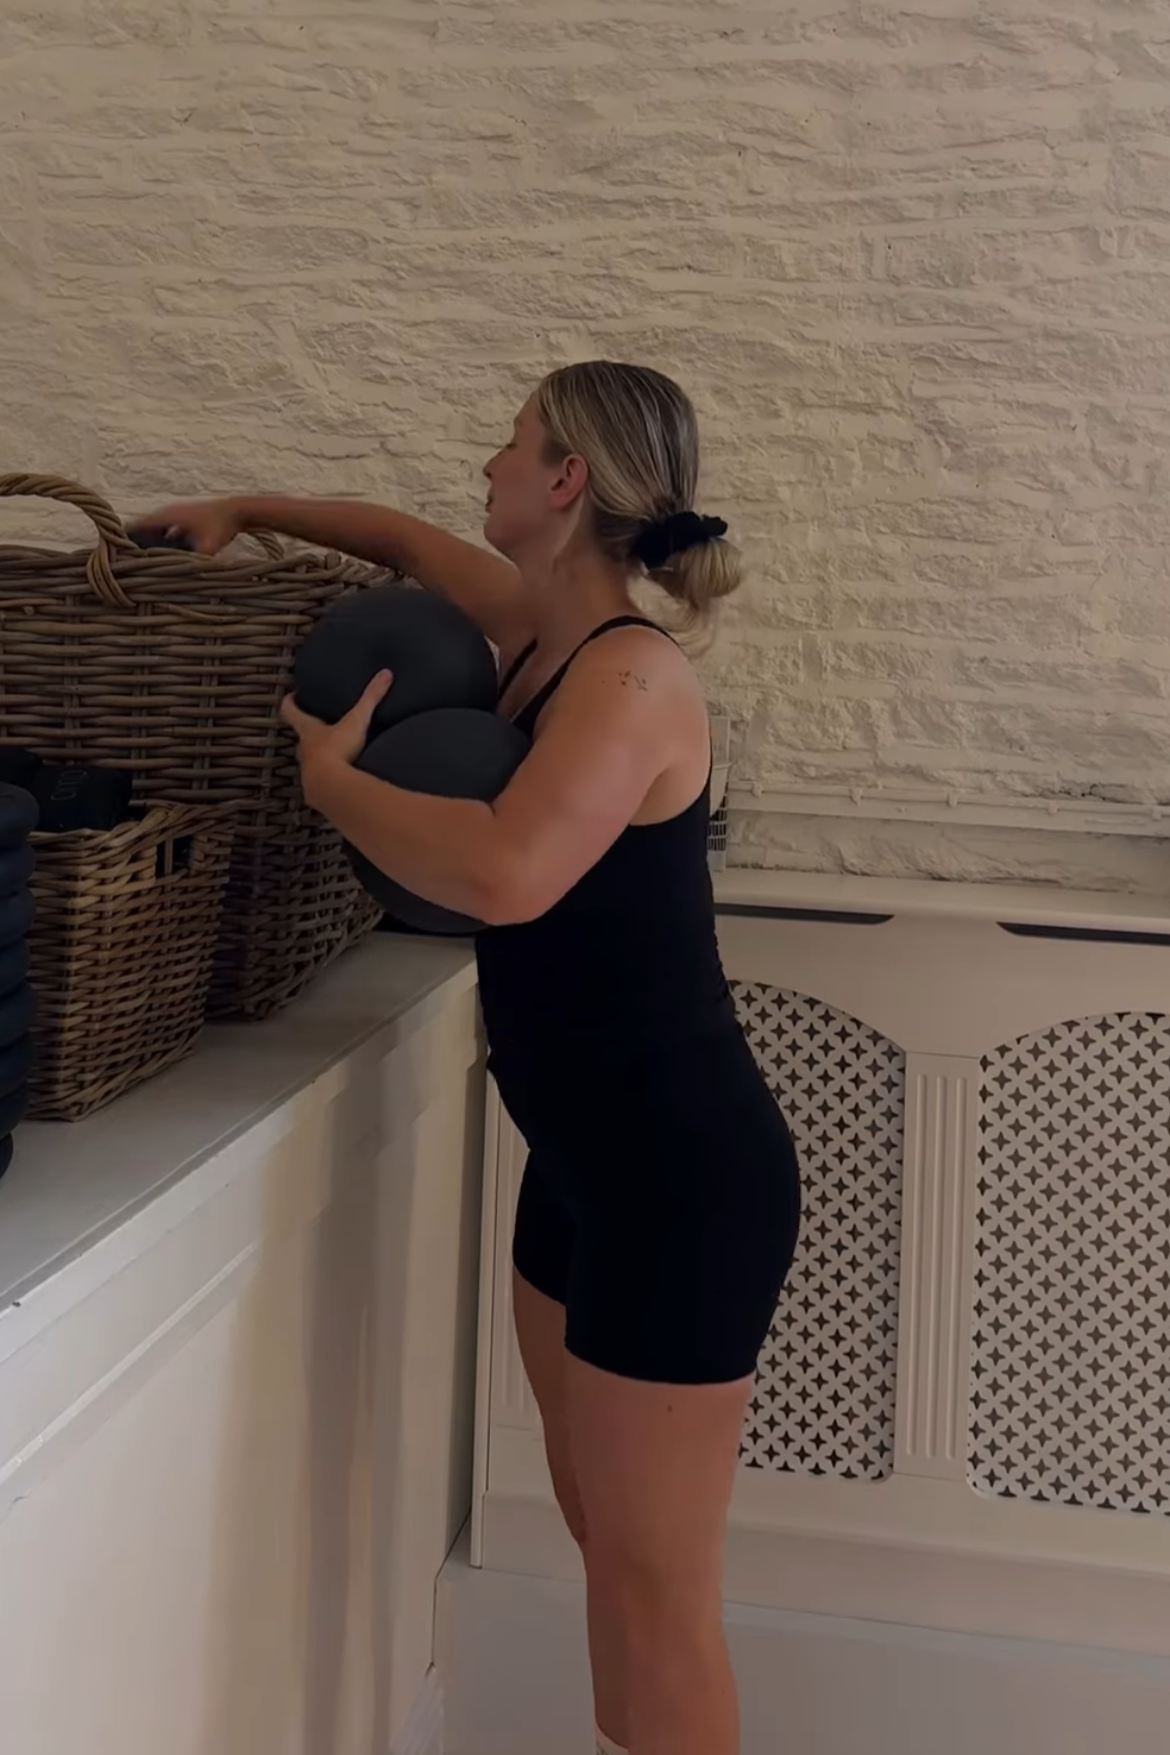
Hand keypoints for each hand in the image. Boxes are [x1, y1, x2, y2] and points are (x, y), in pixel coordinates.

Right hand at [128, 497, 245, 556]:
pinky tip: (165, 557)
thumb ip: (192, 562)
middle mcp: (166, 513)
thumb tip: (178, 579)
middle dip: (135, 545)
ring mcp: (175, 515)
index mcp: (165, 516)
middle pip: (142, 529)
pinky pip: (166, 531)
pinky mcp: (184, 520)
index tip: (118, 557)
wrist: (238, 511)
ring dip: (149, 543)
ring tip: (143, 562)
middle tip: (128, 564)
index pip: (135, 526)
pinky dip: (162, 542)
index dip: (125, 540)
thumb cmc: (221, 527)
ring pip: (154, 531)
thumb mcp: (206, 548)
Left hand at [280, 671, 392, 797]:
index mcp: (309, 731)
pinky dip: (327, 779)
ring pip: (310, 761)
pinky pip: (320, 782)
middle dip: (307, 733)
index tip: (290, 696)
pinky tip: (338, 781)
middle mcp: (304, 751)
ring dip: (317, 758)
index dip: (290, 703)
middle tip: (315, 727)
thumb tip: (385, 673)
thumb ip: (371, 697)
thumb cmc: (337, 750)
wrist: (331, 787)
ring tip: (330, 755)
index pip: (291, 712)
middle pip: (301, 738)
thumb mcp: (357, 721)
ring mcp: (308, 772)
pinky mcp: (316, 790)